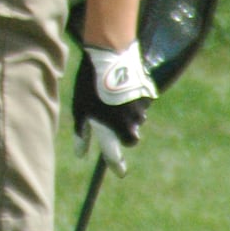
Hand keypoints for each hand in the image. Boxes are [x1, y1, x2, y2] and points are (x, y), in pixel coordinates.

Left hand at [72, 42, 157, 176]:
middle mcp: (130, 125)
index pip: (114, 156)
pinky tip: (122, 85)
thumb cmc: (89, 85)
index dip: (116, 165)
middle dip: (122, 132)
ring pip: (136, 120)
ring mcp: (141, 111)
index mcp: (111, 130)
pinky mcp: (148, 97)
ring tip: (112, 95)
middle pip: (129, 138)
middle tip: (110, 118)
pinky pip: (141, 104)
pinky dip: (133, 99)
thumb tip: (81, 155)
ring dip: (127, 114)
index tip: (119, 172)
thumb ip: (82, 132)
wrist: (110, 57)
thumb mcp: (80, 109)